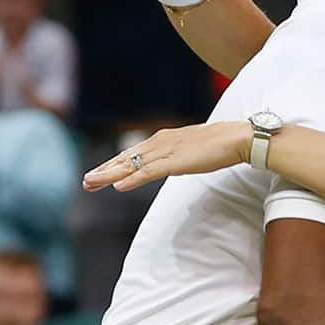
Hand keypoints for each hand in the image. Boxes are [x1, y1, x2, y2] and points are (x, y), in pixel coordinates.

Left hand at [82, 121, 252, 191]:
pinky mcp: (176, 161)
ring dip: (109, 174)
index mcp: (166, 138)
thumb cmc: (222, 144)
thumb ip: (181, 154)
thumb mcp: (194, 149)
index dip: (115, 163)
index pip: (134, 152)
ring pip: (132, 164)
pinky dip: (132, 178)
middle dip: (105, 169)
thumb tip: (176, 161)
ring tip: (91, 182)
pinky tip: (118, 186)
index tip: (100, 172)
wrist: (238, 138)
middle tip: (86, 180)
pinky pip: (149, 172)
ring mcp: (167, 151)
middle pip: (127, 157)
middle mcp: (161, 142)